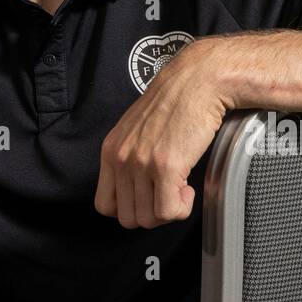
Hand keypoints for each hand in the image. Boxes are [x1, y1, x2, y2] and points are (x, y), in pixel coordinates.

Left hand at [94, 38, 234, 228]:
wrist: (197, 82)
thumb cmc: (175, 103)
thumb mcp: (137, 131)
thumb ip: (129, 158)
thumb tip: (136, 191)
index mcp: (111, 150)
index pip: (104, 205)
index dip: (129, 209)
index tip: (147, 198)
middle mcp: (121, 158)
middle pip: (127, 218)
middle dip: (152, 214)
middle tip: (168, 195)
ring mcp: (141, 163)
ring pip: (148, 219)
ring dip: (169, 210)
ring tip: (179, 188)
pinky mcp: (165, 166)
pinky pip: (169, 211)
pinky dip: (182, 208)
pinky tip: (188, 187)